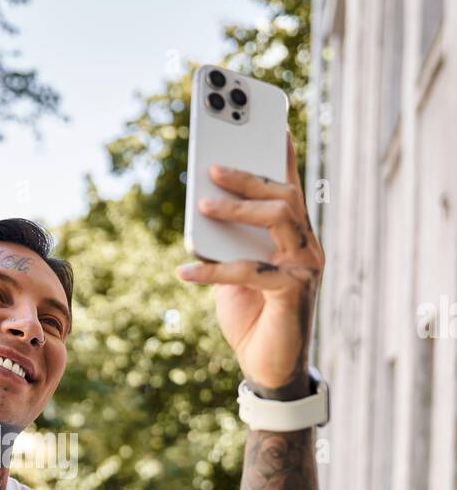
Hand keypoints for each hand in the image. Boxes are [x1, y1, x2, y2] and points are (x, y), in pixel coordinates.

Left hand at [178, 129, 324, 393]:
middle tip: (211, 166)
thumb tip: (202, 211)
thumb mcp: (233, 273)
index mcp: (293, 236)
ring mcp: (306, 269)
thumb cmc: (252, 317)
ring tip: (201, 208)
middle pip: (284, 195)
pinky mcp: (294, 295)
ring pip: (280, 218)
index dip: (280, 152)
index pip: (289, 185)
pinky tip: (184, 270)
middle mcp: (307, 246)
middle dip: (248, 176)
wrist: (266, 369)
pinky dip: (215, 270)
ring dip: (238, 209)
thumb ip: (226, 242)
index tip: (268, 120)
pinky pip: (254, 271)